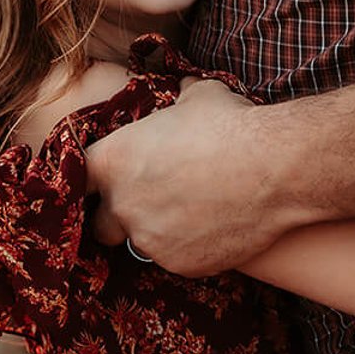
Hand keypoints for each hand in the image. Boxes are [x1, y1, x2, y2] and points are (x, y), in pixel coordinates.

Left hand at [85, 78, 288, 275]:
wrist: (274, 167)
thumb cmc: (233, 125)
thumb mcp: (198, 97)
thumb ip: (177, 100)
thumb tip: (183, 89)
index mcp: (114, 160)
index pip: (80, 179)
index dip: (92, 182)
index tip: (107, 183)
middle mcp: (122, 205)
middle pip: (101, 224)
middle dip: (120, 218)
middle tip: (152, 204)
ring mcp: (149, 239)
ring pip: (142, 244)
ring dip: (159, 233)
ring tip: (195, 213)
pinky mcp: (180, 264)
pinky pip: (176, 260)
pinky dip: (190, 249)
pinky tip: (217, 228)